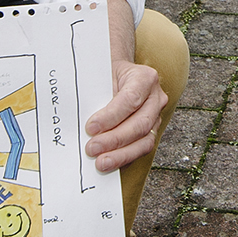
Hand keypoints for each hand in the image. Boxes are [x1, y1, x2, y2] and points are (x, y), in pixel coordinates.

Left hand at [85, 58, 165, 172]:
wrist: (116, 74)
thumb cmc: (107, 74)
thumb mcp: (100, 75)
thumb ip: (95, 94)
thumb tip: (81, 120)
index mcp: (145, 78)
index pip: (130, 99)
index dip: (111, 116)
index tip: (91, 127)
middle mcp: (155, 98)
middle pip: (140, 123)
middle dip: (114, 139)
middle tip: (92, 148)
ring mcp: (156, 116)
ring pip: (145, 141)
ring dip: (121, 154)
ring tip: (101, 162)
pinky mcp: (151, 131)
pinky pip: (141, 148)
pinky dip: (124, 157)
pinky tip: (110, 162)